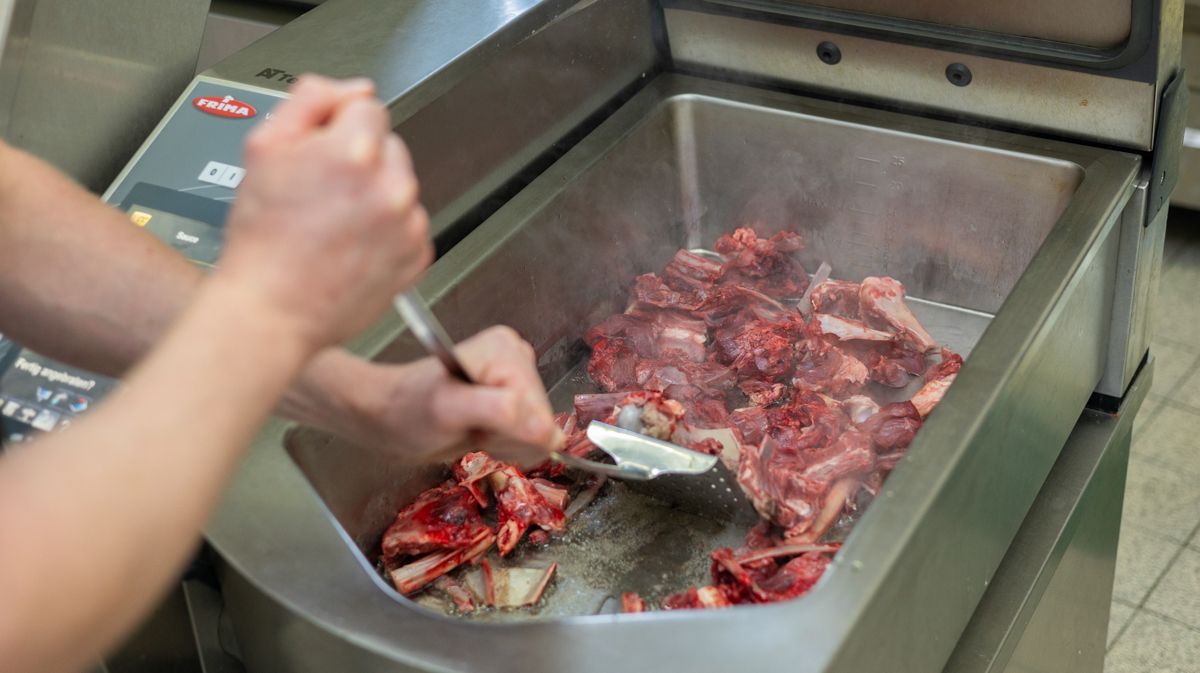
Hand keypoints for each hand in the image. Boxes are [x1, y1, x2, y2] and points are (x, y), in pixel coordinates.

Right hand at [217, 75, 431, 352]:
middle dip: (359, 161)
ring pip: (399, 186)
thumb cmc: (263, 238)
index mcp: (355, 151)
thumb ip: (311, 101)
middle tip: (320, 194)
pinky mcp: (417, 256)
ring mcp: (409, 224)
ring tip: (333, 225)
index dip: (337, 127)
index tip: (319, 154)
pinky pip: (408, 225)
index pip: (367, 107)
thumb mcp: (264, 147)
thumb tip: (353, 89)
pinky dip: (387, 232)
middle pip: (387, 146)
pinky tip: (352, 245)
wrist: (272, 310)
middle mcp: (392, 186)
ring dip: (374, 196)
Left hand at [301, 327, 561, 465]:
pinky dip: (507, 443)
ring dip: (506, 442)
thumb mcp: (449, 410)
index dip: (509, 431)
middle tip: (472, 429)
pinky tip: (481, 432)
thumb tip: (547, 431)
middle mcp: (519, 358)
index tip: (475, 425)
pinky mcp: (517, 396)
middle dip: (507, 436)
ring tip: (473, 429)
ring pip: (540, 432)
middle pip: (543, 422)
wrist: (390, 416)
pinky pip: (533, 435)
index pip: (538, 413)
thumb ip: (499, 413)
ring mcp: (519, 378)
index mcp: (508, 351)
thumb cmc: (409, 411)